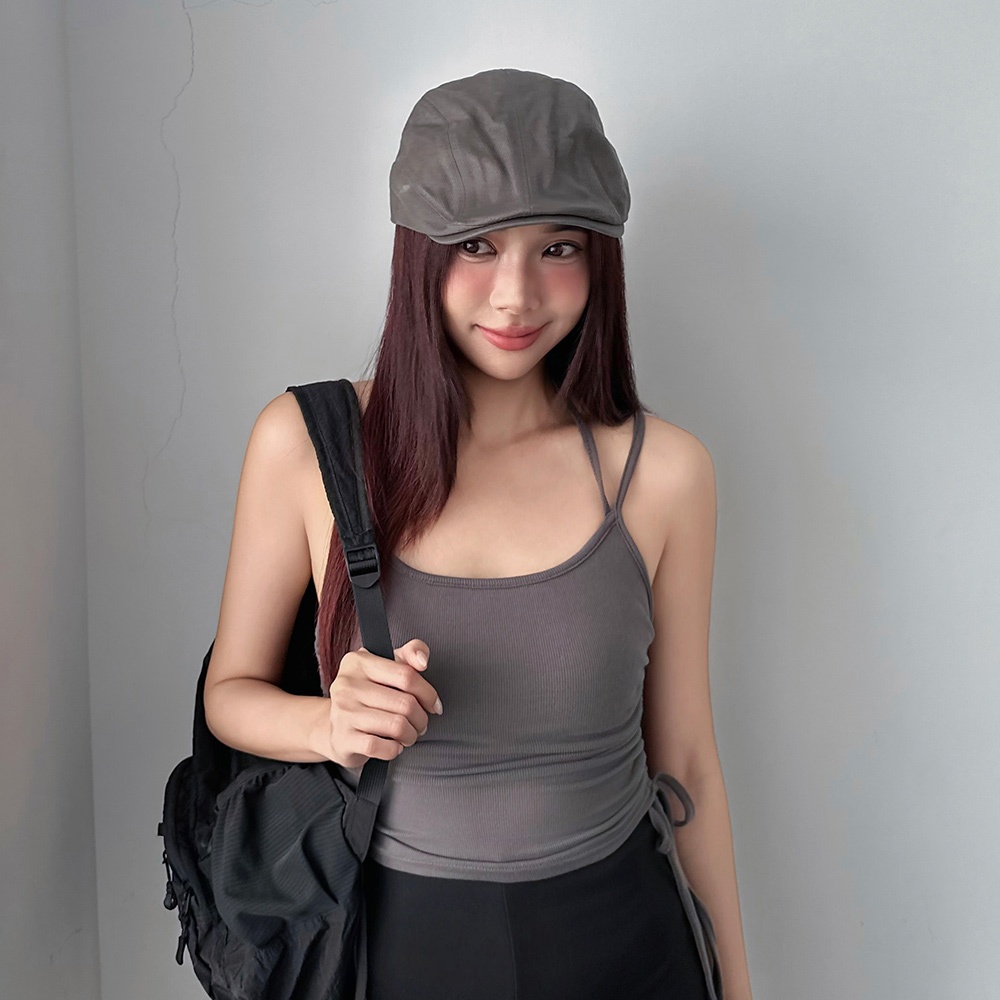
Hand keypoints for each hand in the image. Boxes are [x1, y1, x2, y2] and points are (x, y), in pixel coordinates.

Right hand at [321, 638, 441, 767]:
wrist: (335, 727)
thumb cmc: (369, 693)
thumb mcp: (388, 665)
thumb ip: (410, 653)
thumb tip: (422, 661)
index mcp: (359, 661)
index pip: (407, 676)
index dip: (428, 693)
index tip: (433, 704)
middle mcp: (347, 684)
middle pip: (405, 703)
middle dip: (421, 718)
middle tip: (420, 723)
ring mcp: (342, 712)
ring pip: (397, 726)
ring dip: (411, 735)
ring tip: (409, 735)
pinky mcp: (342, 739)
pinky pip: (381, 747)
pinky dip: (394, 749)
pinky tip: (393, 745)